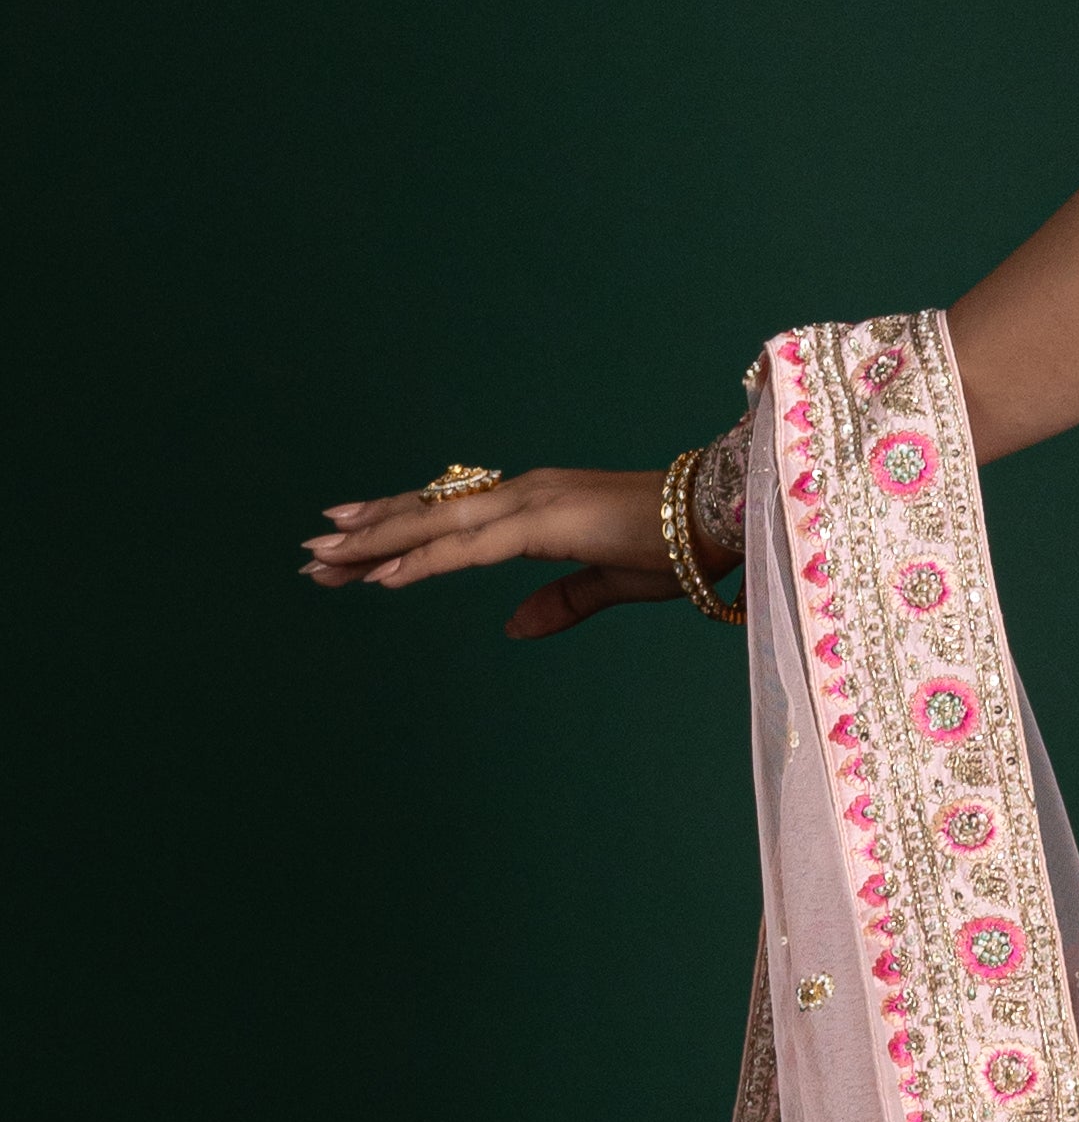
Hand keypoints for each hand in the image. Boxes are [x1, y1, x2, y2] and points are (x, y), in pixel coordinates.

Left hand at [299, 464, 683, 639]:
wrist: (724, 519)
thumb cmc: (679, 547)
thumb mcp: (609, 584)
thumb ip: (558, 602)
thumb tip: (510, 628)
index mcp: (533, 505)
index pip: (449, 516)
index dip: (396, 527)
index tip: (347, 543)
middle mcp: (521, 494)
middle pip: (426, 513)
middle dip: (365, 534)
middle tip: (311, 551)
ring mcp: (530, 502)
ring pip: (433, 523)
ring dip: (374, 542)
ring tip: (322, 556)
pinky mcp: (544, 523)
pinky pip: (468, 547)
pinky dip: (421, 560)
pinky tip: (381, 576)